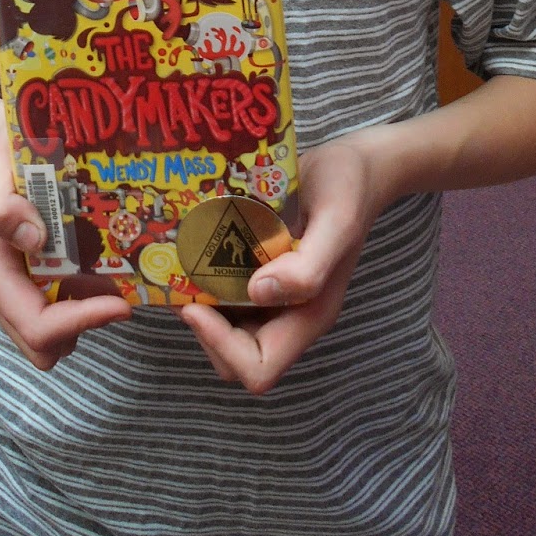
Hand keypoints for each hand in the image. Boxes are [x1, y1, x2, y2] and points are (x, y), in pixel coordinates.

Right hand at [0, 128, 131, 370]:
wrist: (0, 155)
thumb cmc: (0, 160)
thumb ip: (0, 203)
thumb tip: (33, 240)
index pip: (36, 325)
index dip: (80, 322)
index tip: (121, 303)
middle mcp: (2, 292)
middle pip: (43, 346)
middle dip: (82, 326)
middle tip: (118, 293)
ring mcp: (18, 292)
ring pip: (55, 338)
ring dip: (85, 317)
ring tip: (114, 280)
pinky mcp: (35, 285)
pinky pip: (62, 314)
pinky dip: (85, 304)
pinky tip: (105, 270)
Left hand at [180, 131, 382, 394]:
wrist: (356, 167)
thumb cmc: (349, 189)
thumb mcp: (338, 221)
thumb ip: (308, 266)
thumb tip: (258, 293)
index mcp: (309, 314)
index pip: (259, 367)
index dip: (222, 346)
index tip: (196, 304)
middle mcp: (289, 313)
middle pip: (235, 355)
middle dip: (203, 327)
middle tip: (181, 281)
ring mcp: (274, 296)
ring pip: (226, 326)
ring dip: (200, 303)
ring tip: (178, 264)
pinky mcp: (262, 272)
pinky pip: (227, 293)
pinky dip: (204, 280)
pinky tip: (192, 248)